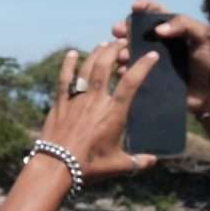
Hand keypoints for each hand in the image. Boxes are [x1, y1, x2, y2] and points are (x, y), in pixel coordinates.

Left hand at [35, 39, 161, 183]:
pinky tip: (72, 53)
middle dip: (115, 50)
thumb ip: (137, 161)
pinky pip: (64, 78)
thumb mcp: (118, 166)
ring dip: (96, 53)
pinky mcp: (60, 103)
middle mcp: (96, 101)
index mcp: (113, 113)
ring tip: (104, 44)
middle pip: (105, 65)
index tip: (151, 55)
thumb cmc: (89, 167)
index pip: (131, 82)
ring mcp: (76, 100)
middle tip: (122, 43)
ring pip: (87, 68)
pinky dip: (68, 64)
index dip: (142, 66)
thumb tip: (153, 161)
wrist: (56, 168)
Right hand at [109, 0, 209, 118]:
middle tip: (118, 31)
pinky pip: (133, 72)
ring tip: (123, 54)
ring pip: (131, 50)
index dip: (144, 6)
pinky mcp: (150, 77)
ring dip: (122, 49)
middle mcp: (160, 42)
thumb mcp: (203, 36)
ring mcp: (153, 60)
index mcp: (172, 28)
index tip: (136, 7)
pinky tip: (122, 70)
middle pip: (136, 30)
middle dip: (124, 28)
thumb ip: (184, 25)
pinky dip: (124, 69)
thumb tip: (158, 29)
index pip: (155, 11)